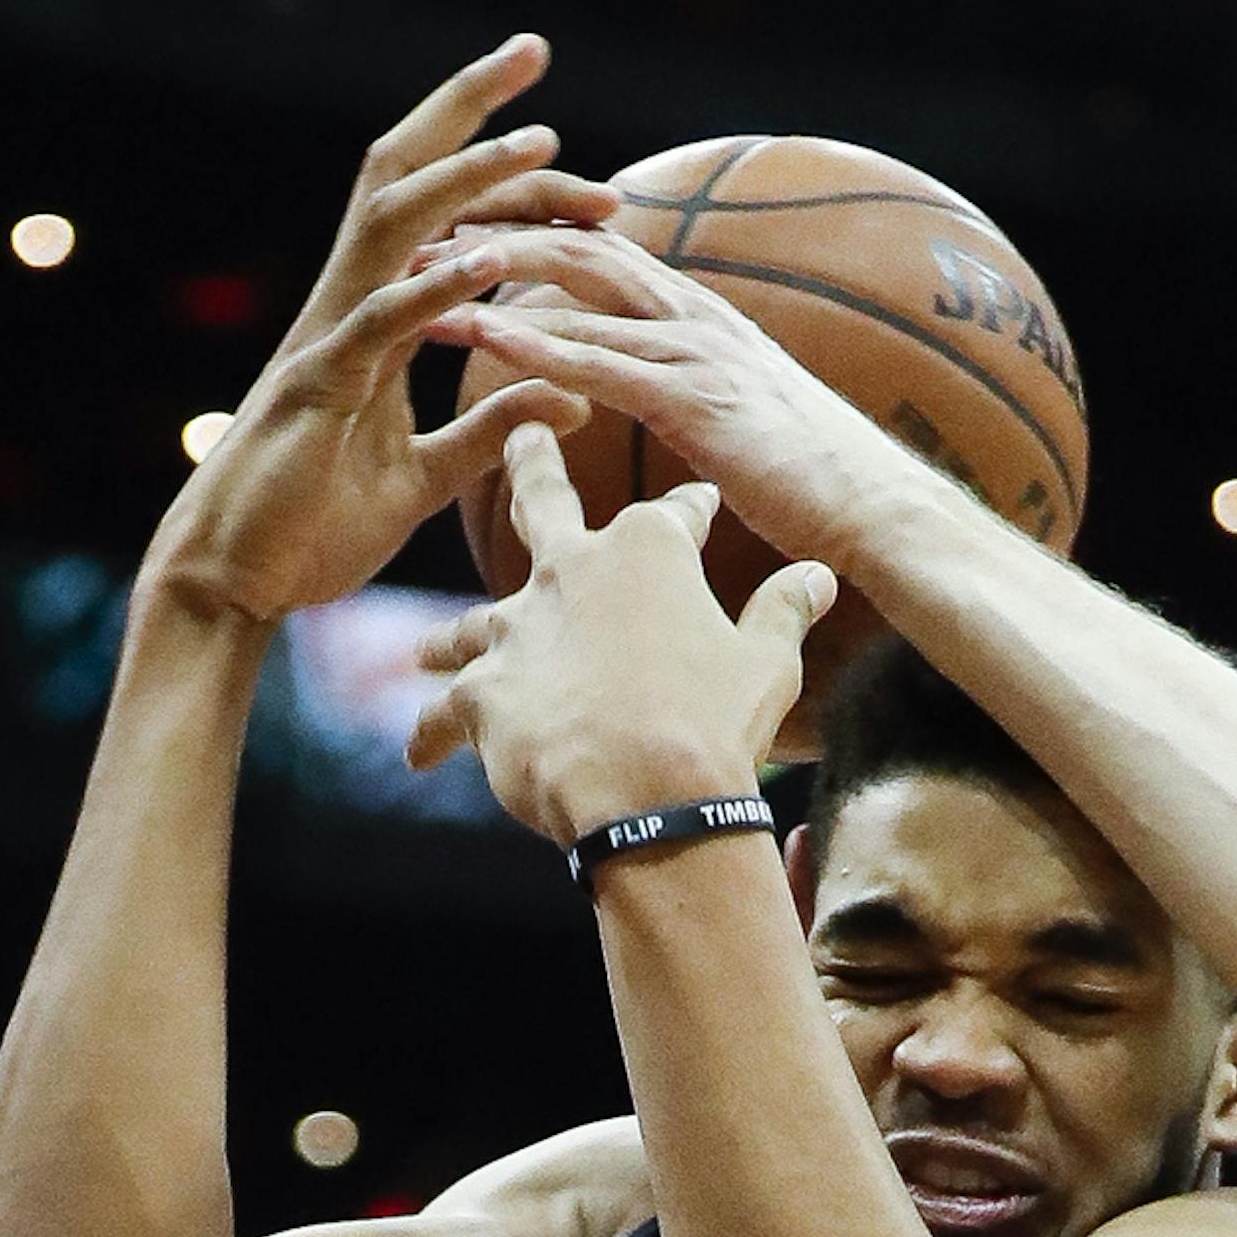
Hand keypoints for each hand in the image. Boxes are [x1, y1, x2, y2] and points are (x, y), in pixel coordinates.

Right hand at [141, 39, 617, 628]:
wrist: (237, 583)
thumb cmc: (315, 529)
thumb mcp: (425, 477)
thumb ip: (492, 432)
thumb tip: (571, 398)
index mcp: (373, 318)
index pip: (437, 210)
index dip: (497, 166)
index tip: (574, 146)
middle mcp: (348, 305)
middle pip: (407, 175)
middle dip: (468, 109)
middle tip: (535, 50)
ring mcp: (330, 338)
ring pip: (396, 224)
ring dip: (471, 178)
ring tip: (545, 142)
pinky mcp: (321, 388)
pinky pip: (382, 321)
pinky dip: (437, 286)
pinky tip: (491, 260)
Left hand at [407, 424, 835, 841]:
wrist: (652, 801)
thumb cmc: (715, 725)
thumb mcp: (766, 663)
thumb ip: (784, 610)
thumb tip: (819, 575)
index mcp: (648, 550)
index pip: (674, 514)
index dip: (693, 510)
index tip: (701, 506)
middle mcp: (572, 570)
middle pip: (541, 501)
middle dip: (530, 461)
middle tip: (519, 435)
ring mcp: (520, 628)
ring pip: (473, 621)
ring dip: (452, 638)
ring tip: (427, 651)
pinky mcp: (482, 691)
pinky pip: (444, 712)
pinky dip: (431, 731)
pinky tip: (417, 754)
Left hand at [421, 224, 925, 576]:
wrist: (881, 514)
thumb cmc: (819, 488)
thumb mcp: (747, 430)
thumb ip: (703, 407)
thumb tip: (681, 424)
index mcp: (704, 321)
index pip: (606, 253)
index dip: (534, 239)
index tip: (464, 243)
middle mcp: (698, 316)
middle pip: (581, 245)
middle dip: (499, 234)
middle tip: (420, 240)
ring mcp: (698, 352)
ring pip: (579, 291)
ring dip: (494, 279)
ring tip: (421, 276)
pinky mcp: (696, 401)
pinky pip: (601, 361)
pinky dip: (535, 341)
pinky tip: (480, 332)